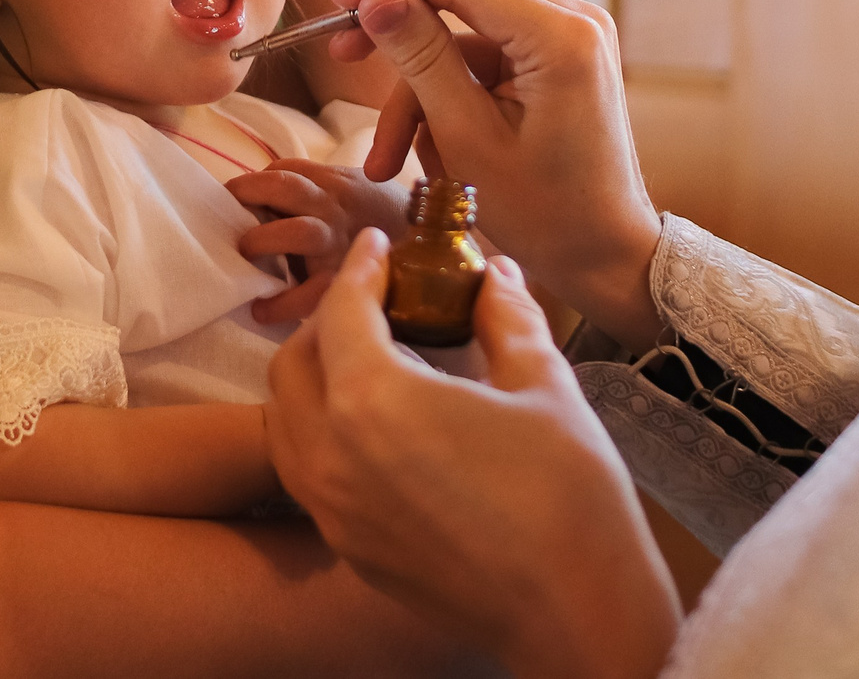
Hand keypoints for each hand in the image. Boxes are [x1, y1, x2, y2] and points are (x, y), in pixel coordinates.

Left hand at [227, 161, 415, 324]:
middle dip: (252, 196)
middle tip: (233, 221)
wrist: (435, 245)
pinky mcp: (347, 280)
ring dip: (265, 241)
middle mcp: (335, 207)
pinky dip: (282, 304)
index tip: (228, 199)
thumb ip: (311, 185)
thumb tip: (258, 197)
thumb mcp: (350, 188)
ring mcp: (342, 243)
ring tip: (244, 255)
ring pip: (300, 232)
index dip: (249, 184)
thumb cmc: (378, 217)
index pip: (283, 171)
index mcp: (332, 182)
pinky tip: (262, 310)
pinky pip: (311, 293)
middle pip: (288, 188)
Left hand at [267, 233, 680, 678]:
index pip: (342, 311)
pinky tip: (372, 430)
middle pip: (291, 365)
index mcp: (373, 400)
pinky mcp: (348, 549)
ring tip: (364, 362)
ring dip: (310, 380)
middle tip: (373, 301)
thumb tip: (496, 274)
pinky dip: (318, 435)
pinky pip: (304, 476)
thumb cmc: (568, 496)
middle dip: (326, 322)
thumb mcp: (543, 385)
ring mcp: (333, 510)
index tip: (377, 246)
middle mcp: (332, 455)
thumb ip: (507, 318)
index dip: (360, 268)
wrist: (576, 611)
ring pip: (282, 423)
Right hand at [323, 0, 665, 350]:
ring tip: (386, 160)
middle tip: (341, 56)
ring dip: (420, 91)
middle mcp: (574, 21)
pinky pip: (485, 60)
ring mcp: (570, 38)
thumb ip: (421, 58)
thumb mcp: (467, 137)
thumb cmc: (546, 213)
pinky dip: (450, 99)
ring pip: (464, 38)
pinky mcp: (559, 58)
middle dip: (399, 36)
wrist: (605, 256)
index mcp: (562, 36)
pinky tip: (430, 153)